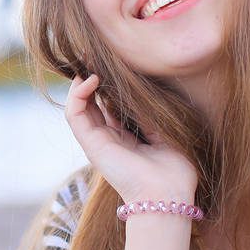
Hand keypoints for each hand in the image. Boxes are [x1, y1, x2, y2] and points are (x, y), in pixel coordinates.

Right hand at [65, 74, 196, 202]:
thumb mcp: (165, 132)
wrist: (167, 195)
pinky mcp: (91, 144)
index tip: (114, 61)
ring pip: (78, 106)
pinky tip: (90, 79)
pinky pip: (74, 114)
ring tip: (89, 61)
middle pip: (92, 102)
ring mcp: (98, 142)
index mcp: (127, 138)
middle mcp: (109, 139)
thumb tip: (142, 88)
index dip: (108, 83)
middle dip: (92, 77)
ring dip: (80, 82)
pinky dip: (78, 94)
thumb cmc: (175, 170)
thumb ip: (150, 113)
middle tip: (95, 54)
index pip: (110, 105)